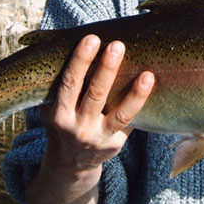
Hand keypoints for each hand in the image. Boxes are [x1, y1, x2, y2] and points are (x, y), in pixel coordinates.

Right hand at [27, 34, 153, 203]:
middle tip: (118, 45)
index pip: (69, 84)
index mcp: (59, 114)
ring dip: (135, 94)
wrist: (69, 164)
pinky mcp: (116, 145)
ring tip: (147, 75)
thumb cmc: (63, 121)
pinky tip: (151, 90)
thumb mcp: (51, 107)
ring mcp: (99, 138)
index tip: (91, 39)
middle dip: (107, 69)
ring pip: (121, 114)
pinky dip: (140, 106)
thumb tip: (69, 40)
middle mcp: (78, 128)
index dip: (80, 61)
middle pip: (95, 95)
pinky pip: (130, 123)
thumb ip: (58, 83)